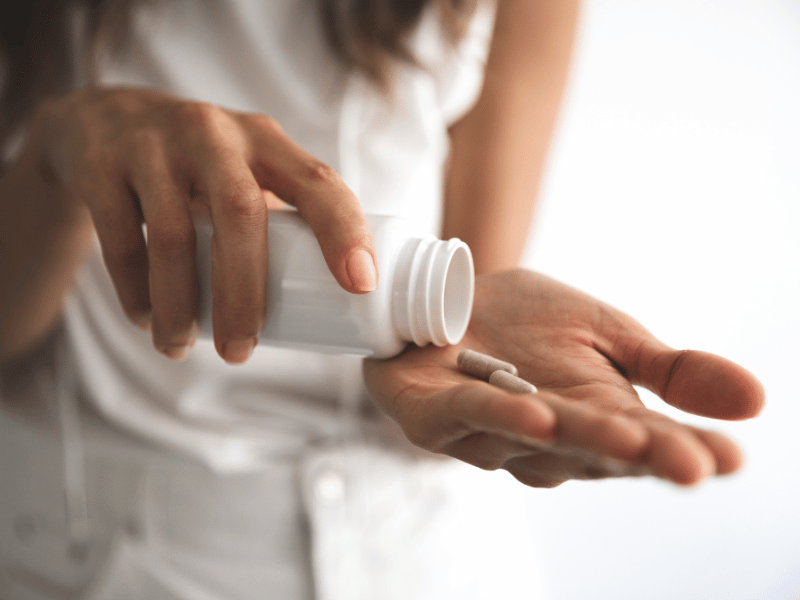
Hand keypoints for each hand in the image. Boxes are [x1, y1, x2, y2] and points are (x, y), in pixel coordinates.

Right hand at [28, 86, 376, 362]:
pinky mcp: (102, 166)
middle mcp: (215, 133)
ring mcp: (154, 145)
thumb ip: (282, 216)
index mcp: (266, 141)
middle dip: (244, 295)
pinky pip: (122, 241)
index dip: (345, 232)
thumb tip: (328, 304)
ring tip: (182, 347)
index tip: (360, 287)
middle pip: (241, 215)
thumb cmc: (201, 164)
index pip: (319, 182)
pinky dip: (135, 291)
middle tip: (240, 352)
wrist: (103, 120)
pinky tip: (146, 319)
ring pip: (174, 237)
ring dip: (181, 306)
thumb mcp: (247, 169)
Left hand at [364, 269, 764, 486]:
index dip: (683, 453)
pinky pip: (468, 416)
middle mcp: (544, 441)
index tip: (729, 459)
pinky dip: (502, 415)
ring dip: (578, 438)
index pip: (644, 445)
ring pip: (537, 440)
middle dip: (641, 455)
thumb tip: (756, 399)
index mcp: (593, 422)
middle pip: (596, 451)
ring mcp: (486, 433)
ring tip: (625, 435)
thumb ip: (668, 370)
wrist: (450, 295)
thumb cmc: (526, 323)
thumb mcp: (608, 334)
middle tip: (692, 462)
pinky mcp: (433, 416)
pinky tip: (537, 414)